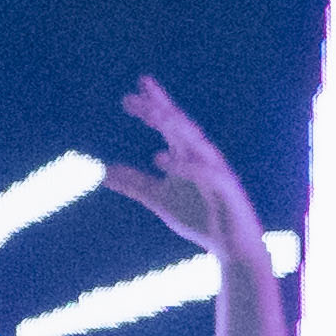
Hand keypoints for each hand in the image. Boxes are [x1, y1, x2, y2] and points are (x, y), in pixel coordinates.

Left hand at [102, 75, 273, 265]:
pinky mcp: (227, 188)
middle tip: (131, 98)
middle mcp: (203, 156)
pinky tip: (159, 157)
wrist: (231, 248)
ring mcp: (217, 170)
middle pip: (179, 126)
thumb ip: (135, 184)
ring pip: (194, 141)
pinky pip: (205, 172)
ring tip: (150, 114)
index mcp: (188, 155)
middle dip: (157, 109)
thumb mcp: (160, 200)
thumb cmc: (201, 218)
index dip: (156, 103)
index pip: (170, 124)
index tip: (135, 88)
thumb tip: (104, 172)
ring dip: (173, 126)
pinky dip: (183, 164)